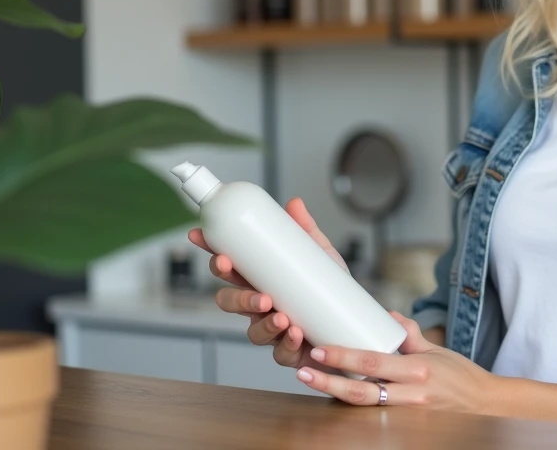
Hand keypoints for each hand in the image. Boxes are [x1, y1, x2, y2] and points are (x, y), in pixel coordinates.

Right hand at [188, 197, 346, 372]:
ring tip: (281, 315)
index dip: (211, 250)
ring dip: (263, 323)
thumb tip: (294, 204)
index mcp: (260, 279)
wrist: (356, 325)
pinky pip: (279, 353)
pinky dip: (286, 344)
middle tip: (254, 291)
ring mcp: (272, 331)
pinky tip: (295, 332)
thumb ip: (307, 231)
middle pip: (229, 303)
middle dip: (235, 297)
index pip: (228, 266)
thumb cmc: (331, 290)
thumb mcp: (322, 256)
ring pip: (252, 331)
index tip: (200, 236)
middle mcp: (259, 306)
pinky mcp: (289, 353)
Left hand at [296, 312, 501, 412]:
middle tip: (303, 369)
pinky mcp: (408, 423)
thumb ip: (410, 335)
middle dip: (329, 380)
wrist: (485, 404)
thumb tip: (388, 315)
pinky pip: (377, 414)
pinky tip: (335, 397)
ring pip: (365, 406)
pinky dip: (355, 406)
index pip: (373, 362)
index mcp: (417, 369)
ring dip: (335, 394)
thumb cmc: (461, 375)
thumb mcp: (437, 350)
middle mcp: (411, 393)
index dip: (343, 357)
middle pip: (362, 390)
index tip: (320, 349)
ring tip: (311, 381)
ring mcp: (409, 412)